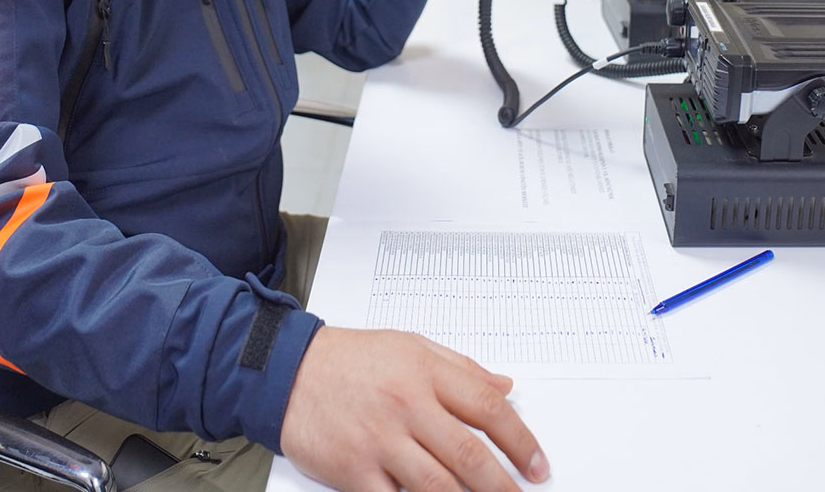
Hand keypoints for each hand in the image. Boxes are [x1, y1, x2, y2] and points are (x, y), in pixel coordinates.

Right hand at [280, 326, 549, 491]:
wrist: (286, 371)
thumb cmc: (349, 358)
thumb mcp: (410, 345)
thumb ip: (461, 368)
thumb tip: (505, 385)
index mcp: (426, 372)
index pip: (488, 409)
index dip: (522, 441)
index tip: (538, 464)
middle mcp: (407, 406)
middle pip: (470, 454)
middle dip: (504, 484)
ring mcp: (380, 441)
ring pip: (438, 485)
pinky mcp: (354, 470)